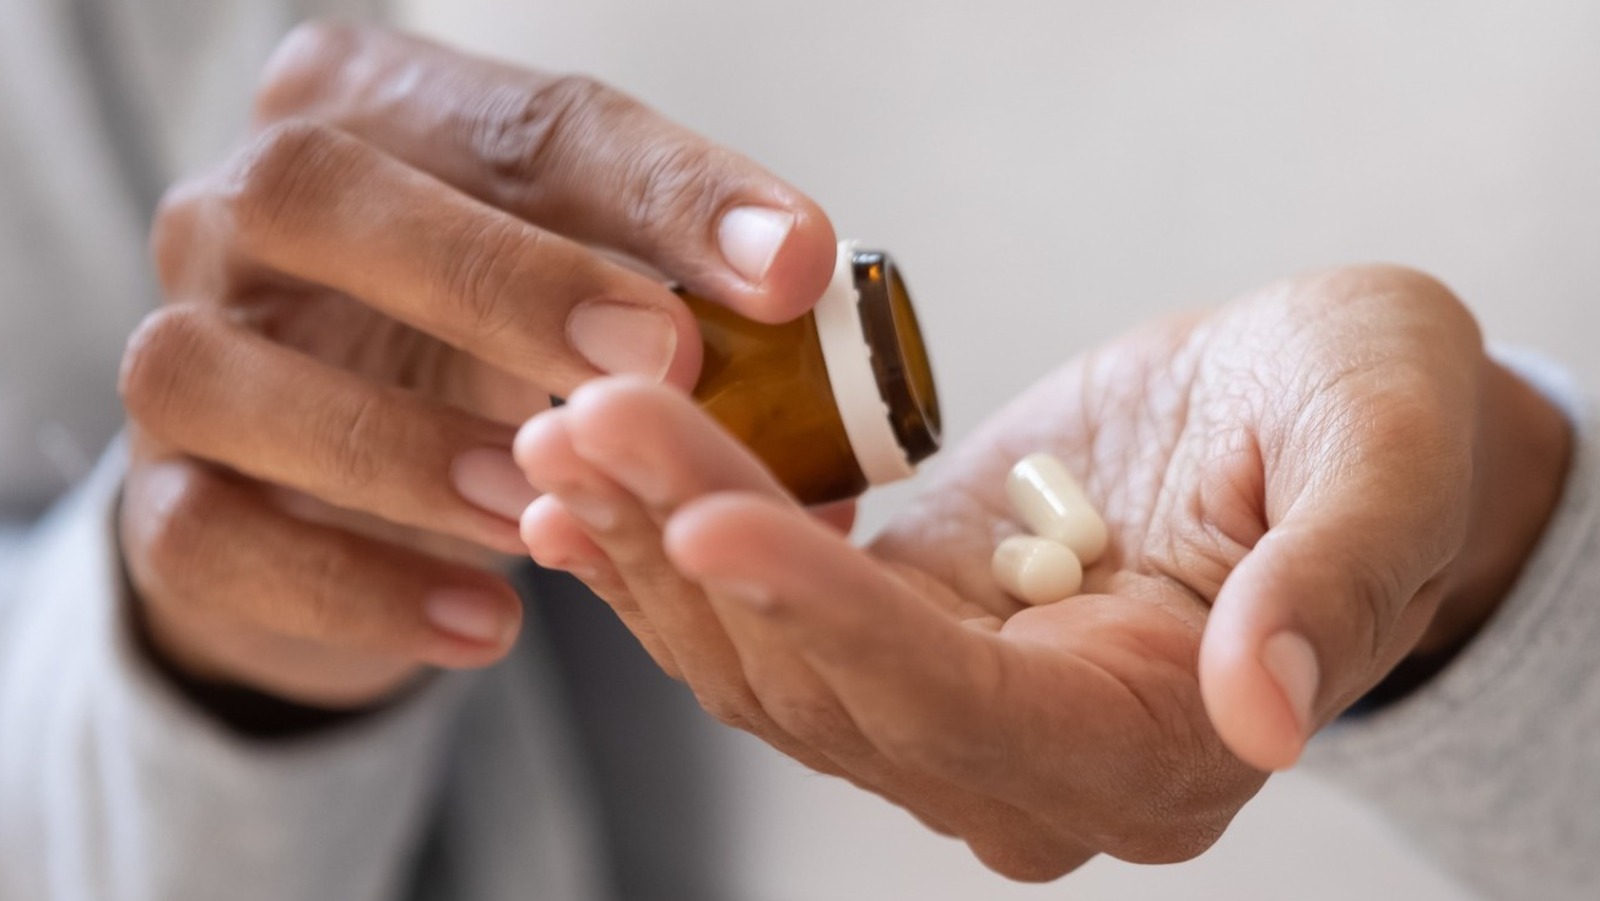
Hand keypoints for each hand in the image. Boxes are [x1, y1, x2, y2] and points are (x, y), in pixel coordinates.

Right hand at [116, 21, 836, 708]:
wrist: (338, 469)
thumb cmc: (478, 344)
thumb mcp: (582, 292)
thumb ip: (687, 306)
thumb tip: (824, 365)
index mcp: (372, 112)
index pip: (518, 121)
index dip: (661, 190)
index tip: (790, 267)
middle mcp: (241, 207)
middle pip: (317, 194)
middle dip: (497, 280)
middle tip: (652, 361)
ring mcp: (178, 349)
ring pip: (221, 372)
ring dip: (402, 447)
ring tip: (540, 512)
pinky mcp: (160, 498)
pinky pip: (210, 537)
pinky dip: (352, 587)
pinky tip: (487, 625)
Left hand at [513, 265, 1568, 877]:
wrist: (1304, 417)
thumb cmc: (1365, 418)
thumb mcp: (1384, 457)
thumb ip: (1332, 588)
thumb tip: (1267, 712)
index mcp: (1152, 743)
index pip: (959, 704)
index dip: (830, 618)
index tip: (709, 516)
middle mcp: (1034, 765)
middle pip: (827, 685)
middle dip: (699, 550)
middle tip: (592, 421)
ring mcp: (953, 711)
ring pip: (767, 668)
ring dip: (656, 552)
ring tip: (567, 438)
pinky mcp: (904, 638)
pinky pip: (764, 625)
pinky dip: (675, 558)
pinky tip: (593, 490)